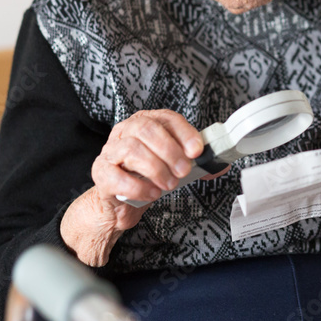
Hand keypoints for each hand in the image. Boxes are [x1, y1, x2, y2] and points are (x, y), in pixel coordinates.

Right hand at [61, 109, 227, 265]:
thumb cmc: (147, 176)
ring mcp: (110, 151)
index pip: (167, 118)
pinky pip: (117, 176)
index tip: (197, 150)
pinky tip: (152, 193)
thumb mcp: (172, 165)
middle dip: (170, 150)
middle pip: (146, 130)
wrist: (120, 202)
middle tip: (183, 170)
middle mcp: (126, 132)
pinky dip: (138, 187)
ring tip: (169, 184)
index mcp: (146, 122)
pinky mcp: (101, 174)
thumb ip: (195, 163)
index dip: (184, 133)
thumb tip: (219, 165)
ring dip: (156, 168)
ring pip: (132, 149)